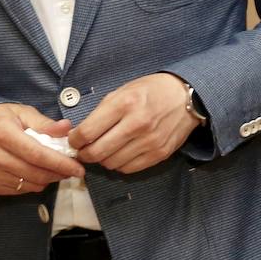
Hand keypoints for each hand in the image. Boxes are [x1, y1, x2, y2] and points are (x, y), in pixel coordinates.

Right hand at [0, 103, 82, 195]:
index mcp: (1, 133)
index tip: (78, 167)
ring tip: (57, 170)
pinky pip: (19, 190)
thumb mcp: (20, 112)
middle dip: (59, 173)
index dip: (61, 163)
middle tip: (73, 169)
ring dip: (48, 179)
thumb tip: (67, 129)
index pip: (37, 154)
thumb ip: (44, 123)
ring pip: (29, 184)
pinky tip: (37, 173)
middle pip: (35, 172)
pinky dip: (33, 184)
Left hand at [70, 73, 201, 173]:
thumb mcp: (124, 90)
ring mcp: (149, 142)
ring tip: (104, 150)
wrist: (187, 96)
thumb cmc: (151, 90)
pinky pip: (129, 169)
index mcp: (125, 104)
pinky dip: (119, 164)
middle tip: (84, 150)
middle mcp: (137, 124)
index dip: (75, 140)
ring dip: (102, 160)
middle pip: (97, 152)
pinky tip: (120, 154)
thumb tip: (81, 133)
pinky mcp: (159, 154)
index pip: (88, 131)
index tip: (74, 140)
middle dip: (84, 154)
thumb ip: (102, 111)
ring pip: (111, 163)